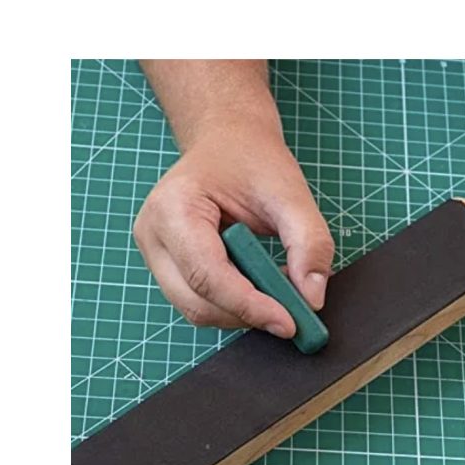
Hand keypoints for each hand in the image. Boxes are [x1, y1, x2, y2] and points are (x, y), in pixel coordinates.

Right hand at [133, 115, 333, 337]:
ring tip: (277, 292)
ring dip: (241, 312)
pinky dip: (233, 304)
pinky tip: (259, 287)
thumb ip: (308, 242)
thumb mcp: (290, 192)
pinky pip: (199, 301)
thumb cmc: (251, 159)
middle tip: (292, 314)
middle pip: (197, 302)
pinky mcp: (167, 266)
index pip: (208, 275)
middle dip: (246, 314)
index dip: (249, 305)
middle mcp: (153, 235)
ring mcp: (155, 254)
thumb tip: (311, 298)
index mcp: (174, 208)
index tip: (289, 322)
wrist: (228, 142)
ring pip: (196, 309)